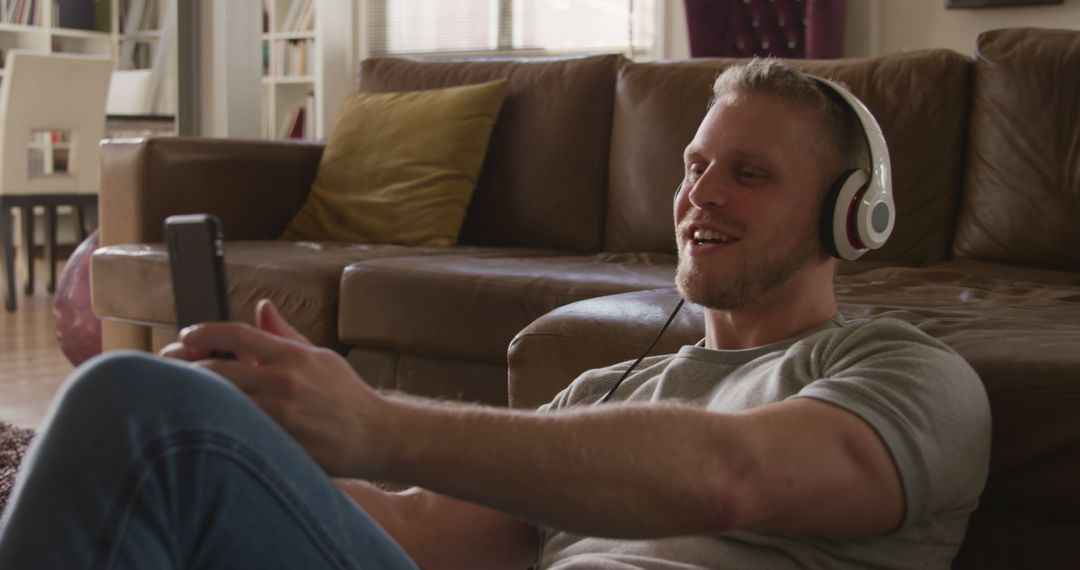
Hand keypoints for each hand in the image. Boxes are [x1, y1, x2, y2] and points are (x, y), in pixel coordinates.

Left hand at [161, 299, 391, 476]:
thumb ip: (286, 334)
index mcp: (293, 355)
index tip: (185, 336)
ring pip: (220, 401)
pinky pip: (235, 430)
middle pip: (217, 368)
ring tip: (173, 395)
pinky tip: (197, 423)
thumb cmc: (346, 397)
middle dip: (184, 367)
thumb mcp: (320, 358)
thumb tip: (262, 307)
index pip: (237, 334)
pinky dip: (212, 424)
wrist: (376, 435)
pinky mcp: (280, 442)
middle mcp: (285, 380)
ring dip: (191, 397)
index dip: (204, 332)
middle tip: (167, 367)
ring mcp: (281, 412)